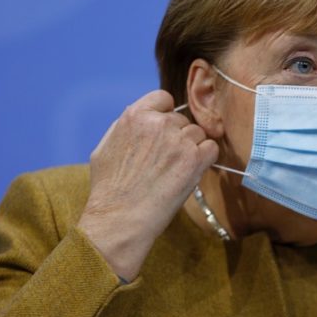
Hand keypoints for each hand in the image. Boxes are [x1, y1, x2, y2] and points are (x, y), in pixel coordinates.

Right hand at [77, 90, 217, 280]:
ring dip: (191, 149)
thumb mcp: (105, 147)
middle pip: (182, 120)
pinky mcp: (195, 158)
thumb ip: (126, 126)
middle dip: (177, 137)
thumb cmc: (109, 189)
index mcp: (135, 115)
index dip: (166, 114)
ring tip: (173, 171)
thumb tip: (142, 116)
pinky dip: (206, 159)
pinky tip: (190, 172)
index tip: (163, 131)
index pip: (163, 98)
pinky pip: (211, 147)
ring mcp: (179, 140)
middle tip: (165, 162)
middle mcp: (159, 123)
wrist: (120, 218)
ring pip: (198, 134)